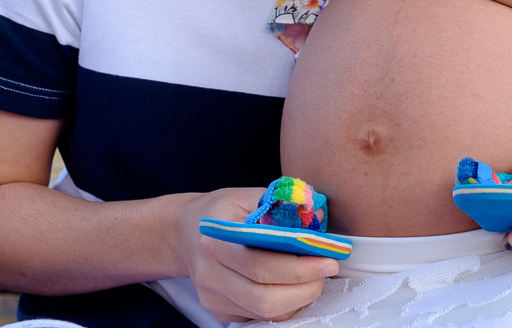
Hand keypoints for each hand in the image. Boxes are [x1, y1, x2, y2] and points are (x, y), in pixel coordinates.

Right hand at [180, 188, 337, 321]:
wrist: (182, 232)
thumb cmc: (220, 211)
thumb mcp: (247, 196)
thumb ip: (281, 204)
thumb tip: (318, 214)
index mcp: (215, 240)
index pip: (261, 265)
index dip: (300, 268)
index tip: (328, 260)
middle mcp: (209, 273)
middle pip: (264, 298)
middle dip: (305, 289)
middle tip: (327, 271)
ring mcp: (212, 297)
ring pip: (264, 313)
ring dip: (298, 299)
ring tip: (314, 278)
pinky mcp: (218, 311)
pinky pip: (258, 317)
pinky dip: (283, 306)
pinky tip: (293, 286)